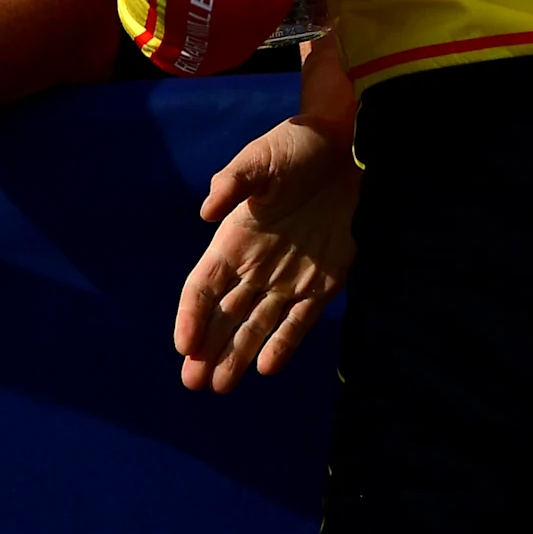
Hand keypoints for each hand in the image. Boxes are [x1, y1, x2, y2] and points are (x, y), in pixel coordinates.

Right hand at [175, 113, 359, 392]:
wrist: (348, 148)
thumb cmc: (298, 146)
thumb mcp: (261, 158)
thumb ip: (234, 182)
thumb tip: (206, 211)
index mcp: (233, 239)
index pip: (202, 287)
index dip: (191, 316)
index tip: (184, 345)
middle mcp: (255, 265)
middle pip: (224, 316)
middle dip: (207, 350)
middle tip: (193, 383)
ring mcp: (288, 277)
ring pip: (255, 326)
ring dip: (237, 356)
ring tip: (221, 387)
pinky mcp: (323, 283)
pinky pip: (299, 322)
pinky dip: (283, 344)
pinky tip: (266, 368)